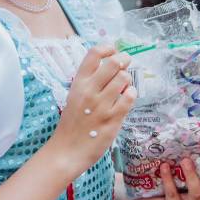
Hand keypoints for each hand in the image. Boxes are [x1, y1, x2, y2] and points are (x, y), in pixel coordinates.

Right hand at [48, 45, 135, 177]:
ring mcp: (101, 105)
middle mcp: (89, 91)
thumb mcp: (75, 96)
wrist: (67, 150)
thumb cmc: (72, 123)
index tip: (113, 51)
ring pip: (124, 78)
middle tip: (126, 64)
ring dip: (128, 80)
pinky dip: (131, 95)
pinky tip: (126, 99)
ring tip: (124, 87)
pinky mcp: (113, 119)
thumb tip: (112, 64)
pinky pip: (130, 97)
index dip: (107, 48)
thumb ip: (90, 81)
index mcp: (78, 83)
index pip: (94, 54)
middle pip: (113, 63)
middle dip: (124, 60)